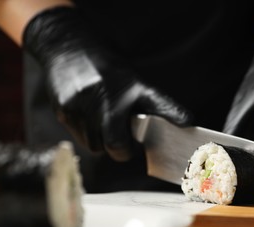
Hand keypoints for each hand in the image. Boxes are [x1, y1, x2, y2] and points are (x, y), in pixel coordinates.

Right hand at [23, 7, 192, 160]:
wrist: (67, 47)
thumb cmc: (103, 69)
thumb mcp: (128, 79)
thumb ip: (141, 105)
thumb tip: (154, 134)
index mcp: (131, 85)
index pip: (158, 102)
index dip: (173, 114)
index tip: (187, 124)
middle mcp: (109, 95)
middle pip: (117, 144)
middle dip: (123, 151)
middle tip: (127, 146)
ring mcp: (85, 104)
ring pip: (97, 145)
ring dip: (104, 143)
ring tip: (104, 124)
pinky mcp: (65, 110)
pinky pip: (80, 138)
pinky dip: (88, 135)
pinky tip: (88, 119)